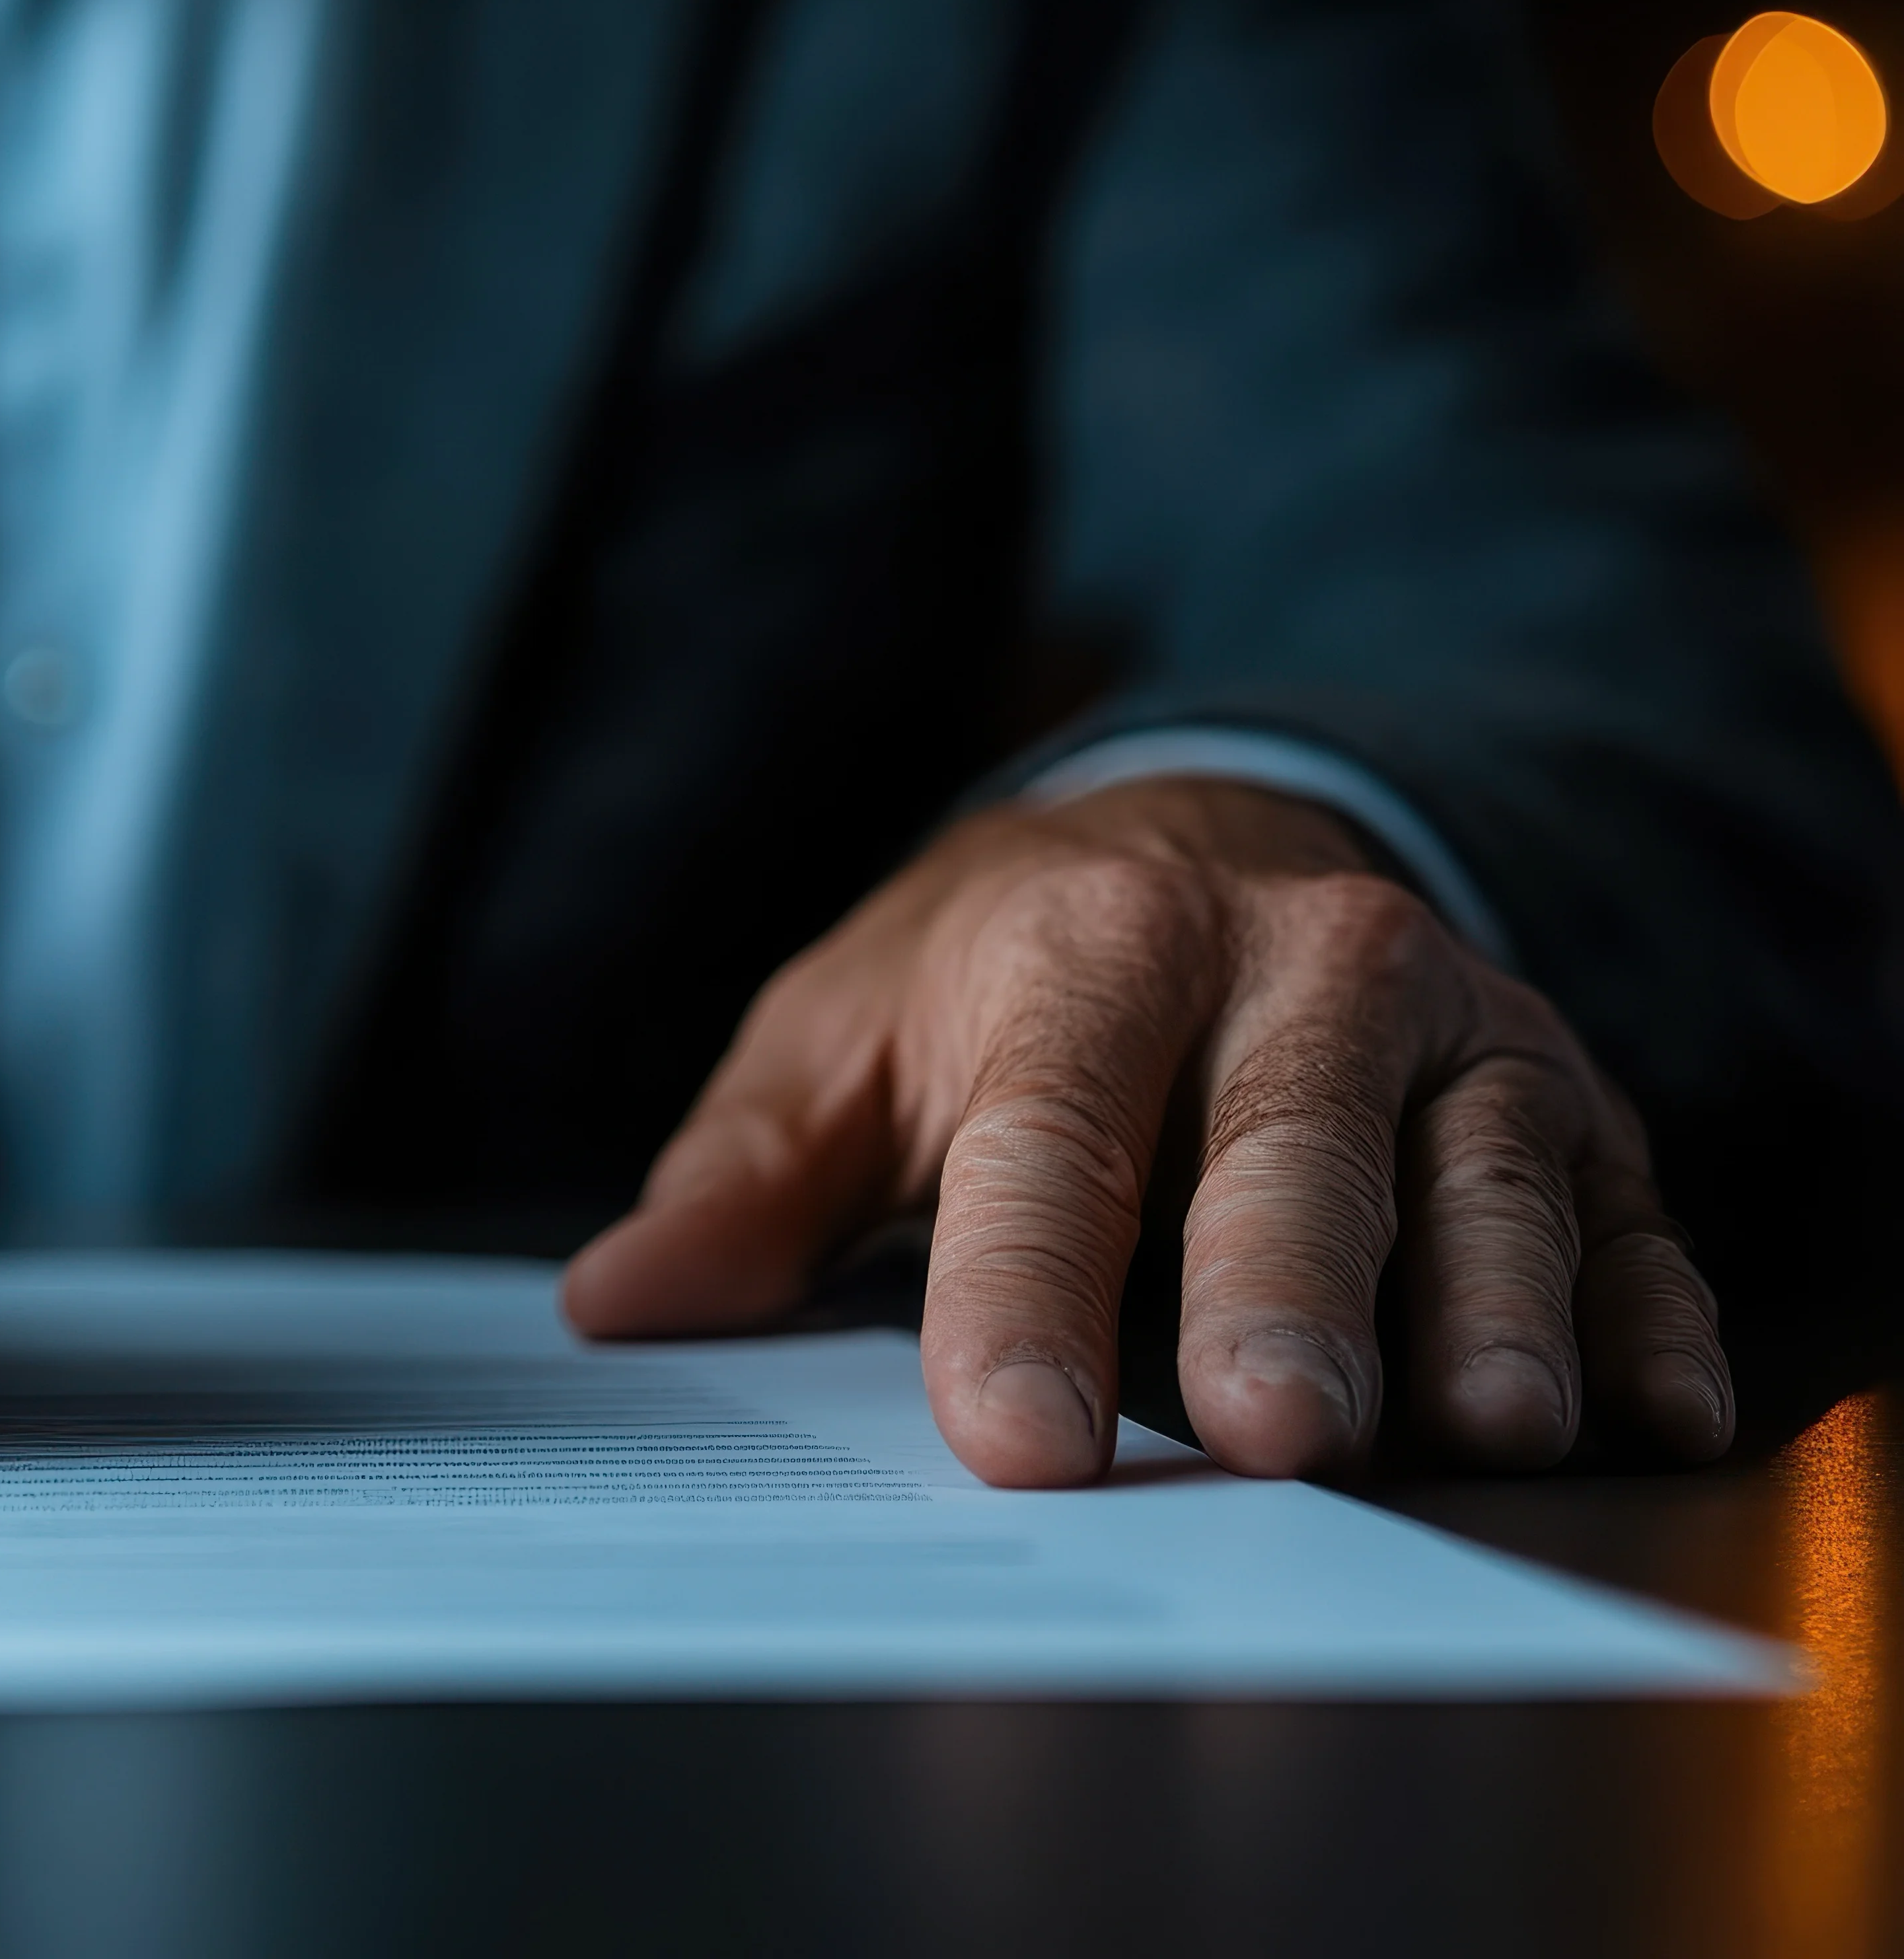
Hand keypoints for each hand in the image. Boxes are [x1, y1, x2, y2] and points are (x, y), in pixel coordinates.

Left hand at [560, 776, 1731, 1485]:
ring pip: (1481, 1175)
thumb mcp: (845, 1036)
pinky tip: (1646, 1401)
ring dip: (1490, 1306)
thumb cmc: (998, 974)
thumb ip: (747, 1181)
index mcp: (1090, 953)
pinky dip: (1646, 1307)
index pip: (1052, 1138)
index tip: (1016, 1433)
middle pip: (1290, 1147)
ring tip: (1487, 1427)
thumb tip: (619, 1304)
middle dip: (1286, 1290)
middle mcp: (1297, 971)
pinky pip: (1622, 1208)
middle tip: (1282, 1433)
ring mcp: (1451, 1037)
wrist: (1201, 833)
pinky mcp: (1566, 1104)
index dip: (1027, 1292)